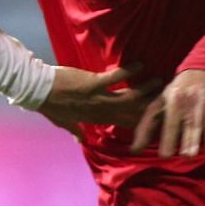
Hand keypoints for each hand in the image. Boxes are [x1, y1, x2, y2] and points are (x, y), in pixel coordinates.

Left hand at [37, 64, 158, 134]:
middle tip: (167, 97)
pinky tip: (140, 66)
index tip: (156, 118)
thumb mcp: (64, 123)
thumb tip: (81, 140)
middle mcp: (100, 110)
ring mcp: (97, 97)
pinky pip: (114, 78)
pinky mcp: (92, 83)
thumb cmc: (50, 106)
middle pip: (131, 110)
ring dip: (145, 88)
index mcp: (96, 119)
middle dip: (150, 104)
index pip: (123, 122)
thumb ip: (76, 130)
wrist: (37, 92)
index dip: (140, 121)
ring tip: (160, 81)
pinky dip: (128, 72)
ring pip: (128, 96)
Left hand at [131, 68, 204, 156]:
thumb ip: (146, 127)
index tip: (165, 155)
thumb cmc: (177, 92)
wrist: (204, 68)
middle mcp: (193, 97)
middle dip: (191, 138)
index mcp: (174, 98)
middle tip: (189, 155)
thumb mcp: (159, 103)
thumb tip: (134, 150)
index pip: (170, 121)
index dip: (167, 137)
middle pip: (192, 121)